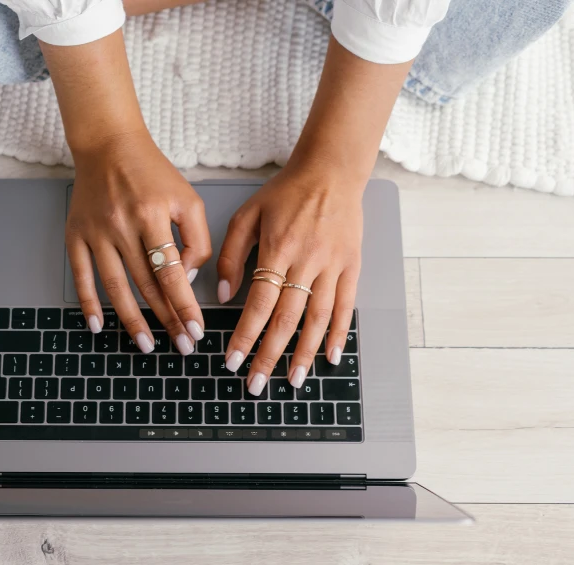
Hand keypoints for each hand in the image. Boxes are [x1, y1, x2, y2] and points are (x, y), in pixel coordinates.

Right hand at [66, 130, 211, 353]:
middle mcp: (122, 225)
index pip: (171, 273)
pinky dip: (88, 303)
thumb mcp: (187, 198)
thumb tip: (187, 277)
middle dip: (165, 319)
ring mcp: (96, 232)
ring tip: (145, 344)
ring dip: (131, 320)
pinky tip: (98, 325)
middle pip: (146, 285)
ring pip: (115, 286)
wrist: (108, 145)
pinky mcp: (75, 234)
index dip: (184, 305)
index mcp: (152, 215)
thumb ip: (197, 238)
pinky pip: (81, 275)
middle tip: (180, 345)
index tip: (195, 330)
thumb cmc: (151, 173)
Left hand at [217, 163, 363, 394]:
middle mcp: (306, 260)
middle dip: (269, 355)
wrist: (331, 171)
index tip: (232, 360)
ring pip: (317, 318)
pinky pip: (346, 306)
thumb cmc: (285, 192)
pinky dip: (339, 334)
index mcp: (277, 248)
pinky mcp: (351, 265)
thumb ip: (230, 254)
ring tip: (292, 380)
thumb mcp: (246, 215)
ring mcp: (332, 265)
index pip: (258, 303)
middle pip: (286, 318)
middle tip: (255, 384)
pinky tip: (331, 357)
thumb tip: (221, 294)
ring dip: (304, 353)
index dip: (245, 335)